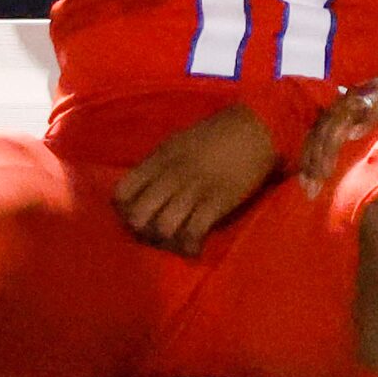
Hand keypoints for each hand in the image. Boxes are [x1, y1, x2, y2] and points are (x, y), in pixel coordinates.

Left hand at [114, 104, 279, 255]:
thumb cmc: (218, 134)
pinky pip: (193, 234)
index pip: (123, 192)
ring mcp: (193, 190)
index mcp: (158, 159)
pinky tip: (194, 247)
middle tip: (154, 234)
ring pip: (163, 228)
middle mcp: (170, 176)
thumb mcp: (179, 142)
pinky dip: (191, 246)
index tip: (134, 215)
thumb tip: (147, 185)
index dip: (124, 209)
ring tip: (176, 241)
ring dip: (168, 241)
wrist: (255, 129)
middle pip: (138, 216)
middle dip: (143, 231)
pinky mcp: (216, 203)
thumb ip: (161, 163)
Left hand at [300, 60, 377, 192]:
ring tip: (324, 174)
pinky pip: (374, 109)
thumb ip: (368, 136)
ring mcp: (373, 95)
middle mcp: (354, 97)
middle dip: (313, 160)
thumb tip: (357, 166)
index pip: (319, 132)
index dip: (308, 158)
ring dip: (330, 147)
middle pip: (323, 129)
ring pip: (341, 121)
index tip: (305, 187)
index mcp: (349, 104)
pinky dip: (363, 122)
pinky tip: (355, 137)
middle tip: (310, 189)